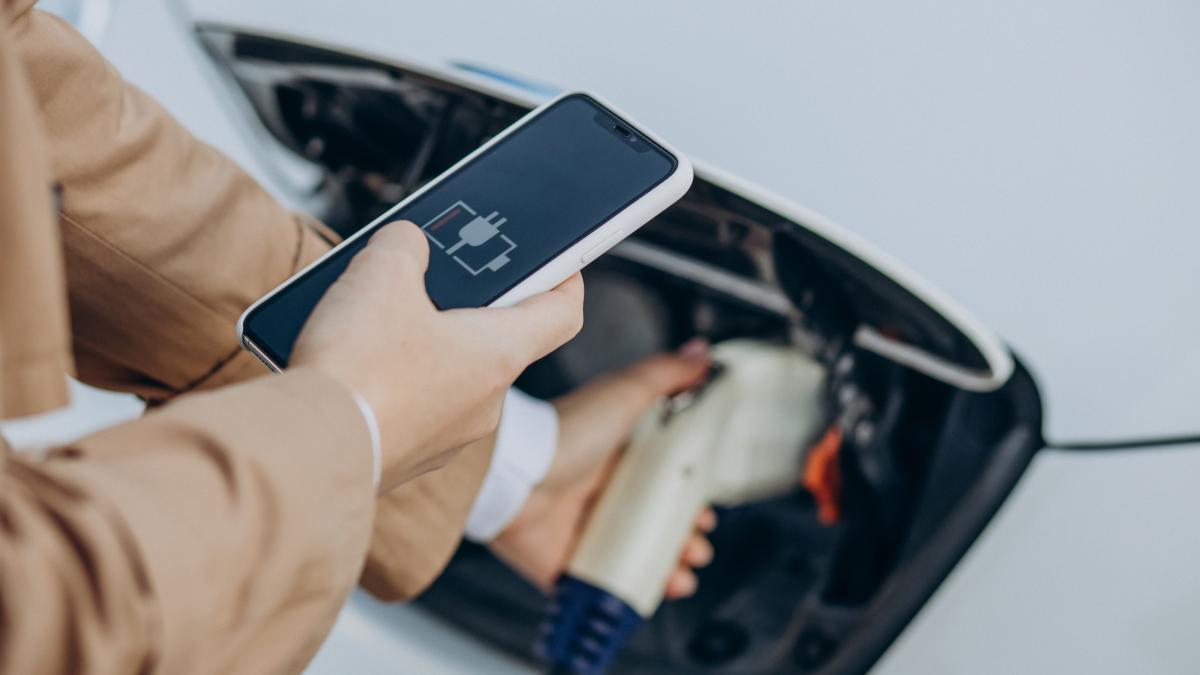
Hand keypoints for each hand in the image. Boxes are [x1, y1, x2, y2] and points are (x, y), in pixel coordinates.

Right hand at [292, 222, 583, 490]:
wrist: (308, 454)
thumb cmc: (358, 370)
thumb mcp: (381, 272)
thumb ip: (404, 244)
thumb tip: (406, 243)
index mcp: (499, 354)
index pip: (562, 314)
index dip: (565, 279)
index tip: (560, 260)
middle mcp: (485, 403)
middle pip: (496, 341)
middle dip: (468, 304)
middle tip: (440, 275)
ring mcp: (447, 437)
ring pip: (449, 374)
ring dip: (422, 341)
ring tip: (377, 314)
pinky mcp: (407, 455)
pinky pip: (413, 406)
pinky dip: (392, 379)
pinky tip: (353, 360)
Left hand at [490, 340, 716, 598]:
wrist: (517, 475)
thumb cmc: (566, 432)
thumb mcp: (624, 392)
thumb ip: (666, 374)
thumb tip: (702, 353)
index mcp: (617, 458)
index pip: (664, 483)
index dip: (689, 499)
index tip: (704, 510)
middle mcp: (601, 495)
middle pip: (656, 525)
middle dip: (685, 539)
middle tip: (696, 544)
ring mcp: (583, 530)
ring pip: (636, 558)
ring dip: (668, 568)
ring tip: (682, 571)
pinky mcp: (566, 563)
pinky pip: (604, 585)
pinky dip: (632, 592)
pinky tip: (655, 589)